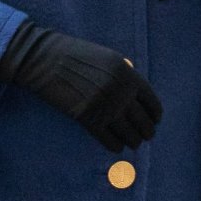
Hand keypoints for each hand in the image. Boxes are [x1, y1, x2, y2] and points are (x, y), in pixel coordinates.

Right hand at [0, 20, 161, 151]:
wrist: (45, 59)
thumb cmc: (75, 55)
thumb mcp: (107, 57)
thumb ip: (125, 74)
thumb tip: (137, 95)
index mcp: (128, 74)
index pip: (151, 102)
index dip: (155, 116)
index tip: (154, 121)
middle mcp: (120, 92)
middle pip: (143, 122)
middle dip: (146, 132)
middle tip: (145, 136)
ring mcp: (104, 107)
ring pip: (129, 135)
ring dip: (133, 141)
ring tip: (132, 142)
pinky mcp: (87, 119)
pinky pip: (110, 140)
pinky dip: (115, 145)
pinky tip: (116, 145)